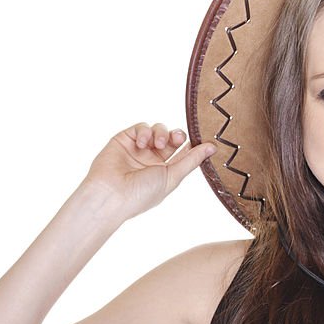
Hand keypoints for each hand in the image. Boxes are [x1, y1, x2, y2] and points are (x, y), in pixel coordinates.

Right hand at [81, 122, 215, 220]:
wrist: (110, 195)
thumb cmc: (141, 194)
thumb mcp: (172, 177)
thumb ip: (192, 160)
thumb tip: (213, 148)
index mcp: (165, 172)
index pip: (183, 153)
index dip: (193, 145)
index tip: (203, 139)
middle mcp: (152, 160)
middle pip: (172, 138)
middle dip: (177, 136)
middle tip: (178, 138)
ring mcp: (138, 149)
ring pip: (157, 130)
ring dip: (162, 133)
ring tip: (159, 143)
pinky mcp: (124, 140)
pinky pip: (140, 127)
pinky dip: (144, 132)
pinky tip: (142, 143)